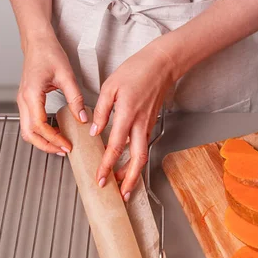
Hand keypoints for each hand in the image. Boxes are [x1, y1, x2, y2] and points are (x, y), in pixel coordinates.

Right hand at [18, 34, 86, 154]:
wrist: (37, 41)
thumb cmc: (48, 52)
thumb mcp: (66, 75)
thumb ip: (75, 98)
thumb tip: (83, 118)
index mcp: (32, 94)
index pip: (39, 125)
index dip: (53, 138)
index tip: (67, 145)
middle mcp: (23, 99)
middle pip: (28, 133)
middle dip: (45, 145)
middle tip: (62, 151)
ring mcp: (22, 101)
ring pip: (27, 130)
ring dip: (41, 140)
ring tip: (59, 144)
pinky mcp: (25, 100)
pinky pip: (29, 122)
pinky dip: (40, 132)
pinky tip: (54, 132)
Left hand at [91, 43, 176, 200]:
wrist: (163, 63)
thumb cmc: (137, 70)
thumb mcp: (110, 86)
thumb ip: (101, 111)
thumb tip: (94, 131)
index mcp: (127, 115)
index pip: (115, 148)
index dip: (107, 166)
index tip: (100, 179)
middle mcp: (140, 124)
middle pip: (137, 160)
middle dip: (129, 180)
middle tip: (121, 194)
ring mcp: (147, 125)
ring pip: (142, 156)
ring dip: (134, 173)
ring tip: (124, 186)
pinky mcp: (150, 123)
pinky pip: (143, 147)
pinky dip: (136, 160)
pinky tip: (129, 165)